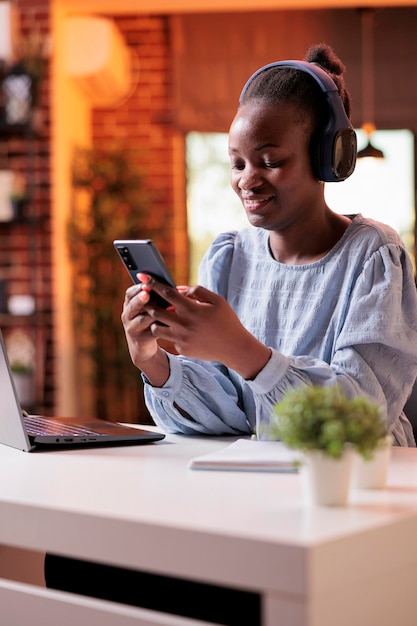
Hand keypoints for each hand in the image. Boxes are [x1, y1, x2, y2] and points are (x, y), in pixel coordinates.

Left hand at [132, 274, 270, 379]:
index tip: (143, 277)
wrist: (234, 347)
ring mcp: (182, 339)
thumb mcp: (217, 301)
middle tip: (144, 298)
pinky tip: (175, 330)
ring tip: (158, 315)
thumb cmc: (226, 321)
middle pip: (155, 311)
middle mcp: (184, 324)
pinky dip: (169, 333)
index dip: (153, 284)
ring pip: (156, 328)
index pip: (167, 293)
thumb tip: (179, 289)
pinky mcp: (182, 349)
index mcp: (192, 309)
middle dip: (147, 303)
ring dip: (155, 320)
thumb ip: (197, 291)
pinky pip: (169, 339)